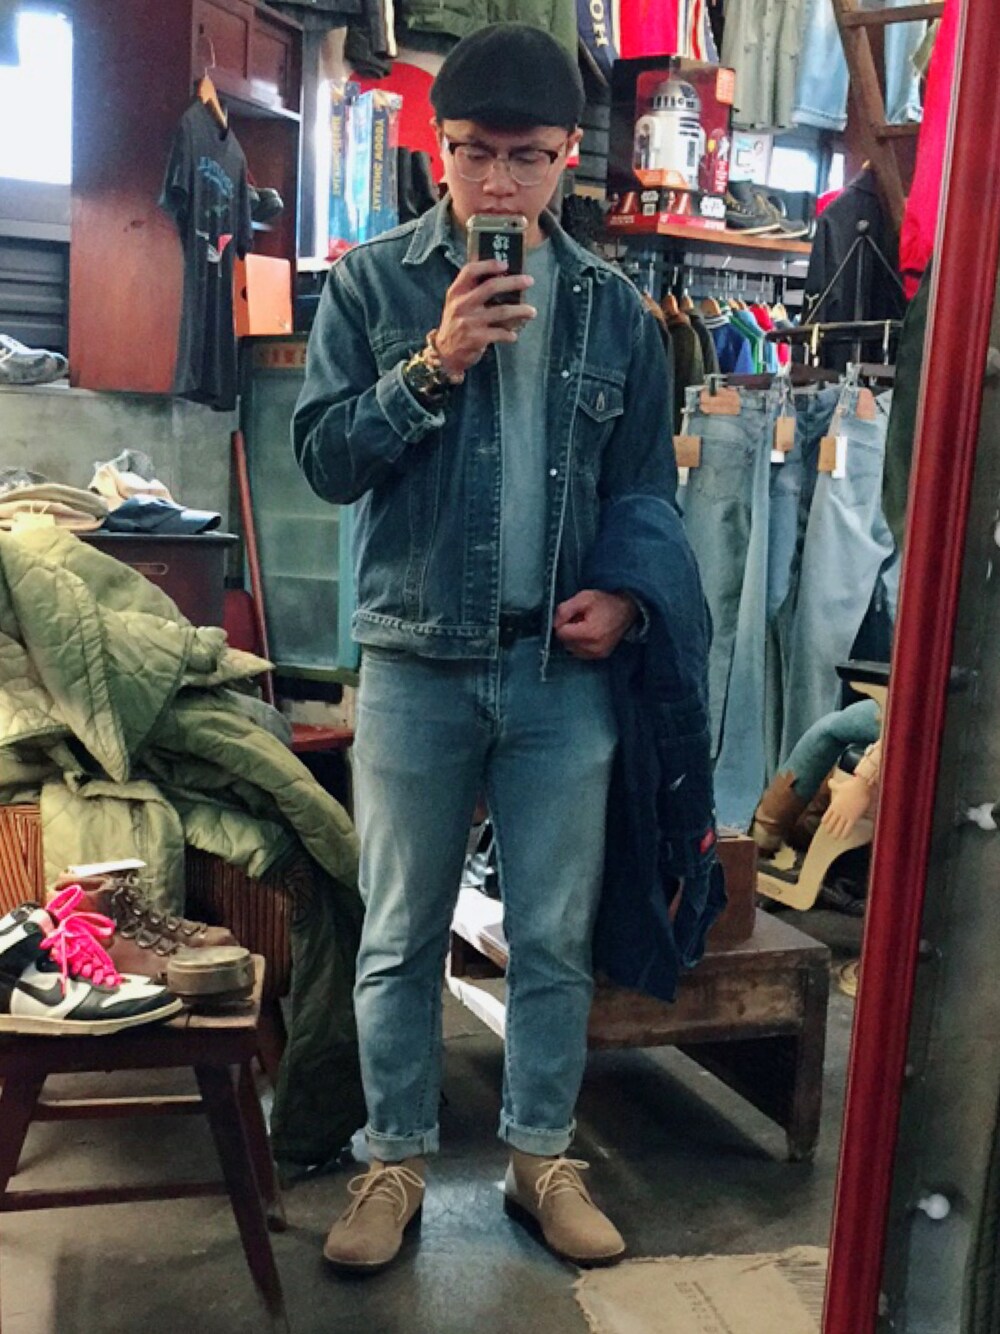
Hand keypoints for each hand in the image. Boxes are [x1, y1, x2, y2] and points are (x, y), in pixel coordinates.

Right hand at [434, 259, 535, 376]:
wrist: (445, 353)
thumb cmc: (456, 324)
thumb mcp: (456, 304)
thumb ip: (471, 291)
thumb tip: (502, 278)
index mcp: (456, 292)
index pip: (470, 271)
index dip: (488, 265)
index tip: (505, 264)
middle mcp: (462, 304)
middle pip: (491, 287)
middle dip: (513, 282)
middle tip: (529, 281)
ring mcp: (469, 322)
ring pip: (502, 311)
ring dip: (520, 311)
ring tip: (532, 311)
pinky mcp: (477, 338)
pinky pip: (500, 333)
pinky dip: (510, 334)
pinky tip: (513, 335)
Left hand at [553, 590, 636, 659]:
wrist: (626, 610)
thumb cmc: (605, 602)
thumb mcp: (583, 598)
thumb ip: (564, 610)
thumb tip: (554, 624)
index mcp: (590, 633)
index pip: (562, 633)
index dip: (562, 622)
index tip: (572, 615)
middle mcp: (594, 647)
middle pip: (565, 642)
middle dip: (568, 631)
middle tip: (579, 619)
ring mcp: (598, 654)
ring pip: (571, 649)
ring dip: (573, 639)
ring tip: (584, 626)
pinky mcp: (600, 656)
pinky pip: (580, 653)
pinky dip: (580, 644)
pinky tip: (588, 634)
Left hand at [821, 777, 871, 839]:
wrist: (861, 787)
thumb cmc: (850, 786)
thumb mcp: (839, 786)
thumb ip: (833, 785)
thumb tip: (829, 781)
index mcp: (834, 804)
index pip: (827, 816)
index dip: (825, 821)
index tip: (824, 825)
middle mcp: (838, 811)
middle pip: (832, 823)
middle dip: (830, 829)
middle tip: (829, 833)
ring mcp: (845, 815)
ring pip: (839, 827)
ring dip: (836, 833)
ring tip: (835, 837)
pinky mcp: (853, 817)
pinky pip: (848, 828)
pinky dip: (845, 833)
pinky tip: (844, 837)